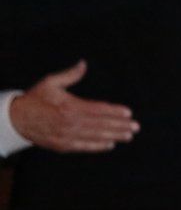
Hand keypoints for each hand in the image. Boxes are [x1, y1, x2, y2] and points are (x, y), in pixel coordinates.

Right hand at [9, 61, 139, 151]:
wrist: (16, 119)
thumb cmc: (36, 99)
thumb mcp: (50, 82)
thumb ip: (70, 75)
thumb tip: (83, 63)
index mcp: (69, 106)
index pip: (98, 110)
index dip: (114, 112)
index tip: (129, 113)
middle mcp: (69, 123)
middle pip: (100, 124)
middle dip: (119, 126)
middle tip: (135, 127)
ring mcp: (66, 136)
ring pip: (94, 136)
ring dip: (113, 136)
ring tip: (128, 136)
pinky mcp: (61, 145)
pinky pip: (83, 147)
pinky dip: (97, 146)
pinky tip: (110, 145)